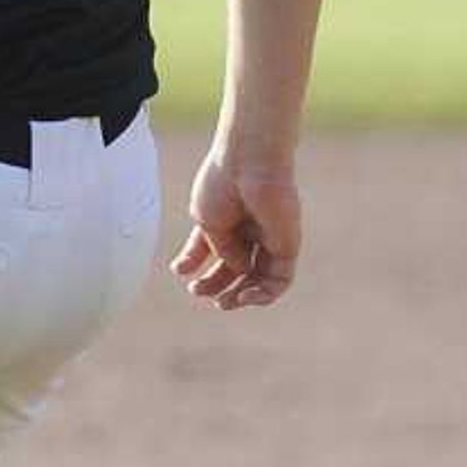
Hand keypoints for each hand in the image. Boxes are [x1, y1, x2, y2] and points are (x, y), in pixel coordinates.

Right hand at [170, 152, 302, 310]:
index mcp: (225, 218)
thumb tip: (240, 271)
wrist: (248, 163)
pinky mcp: (287, 246)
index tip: (179, 270)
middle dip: (215, 284)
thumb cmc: (223, 184)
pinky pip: (279, 279)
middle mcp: (248, 229)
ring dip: (240, 295)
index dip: (194, 262)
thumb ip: (221, 252)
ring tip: (223, 302)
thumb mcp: (207, 221)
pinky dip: (264, 294)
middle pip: (235, 267)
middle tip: (198, 292)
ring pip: (258, 279)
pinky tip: (244, 294)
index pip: (211, 248)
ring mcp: (269, 238)